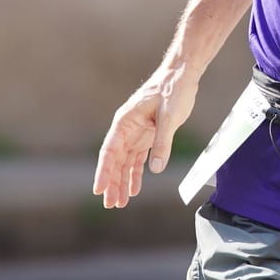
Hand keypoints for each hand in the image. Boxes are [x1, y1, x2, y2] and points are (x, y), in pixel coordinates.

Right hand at [91, 64, 197, 208]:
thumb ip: (162, 143)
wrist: (181, 75)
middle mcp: (126, 129)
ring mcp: (136, 133)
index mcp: (124, 122)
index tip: (99, 189)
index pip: (109, 151)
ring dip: (122, 182)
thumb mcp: (169, 116)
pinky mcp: (148, 135)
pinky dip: (135, 174)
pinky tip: (134, 189)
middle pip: (115, 161)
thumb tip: (155, 169)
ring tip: (119, 202)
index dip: (103, 171)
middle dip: (112, 182)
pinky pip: (138, 159)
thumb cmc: (172, 89)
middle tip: (110, 204)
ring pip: (125, 162)